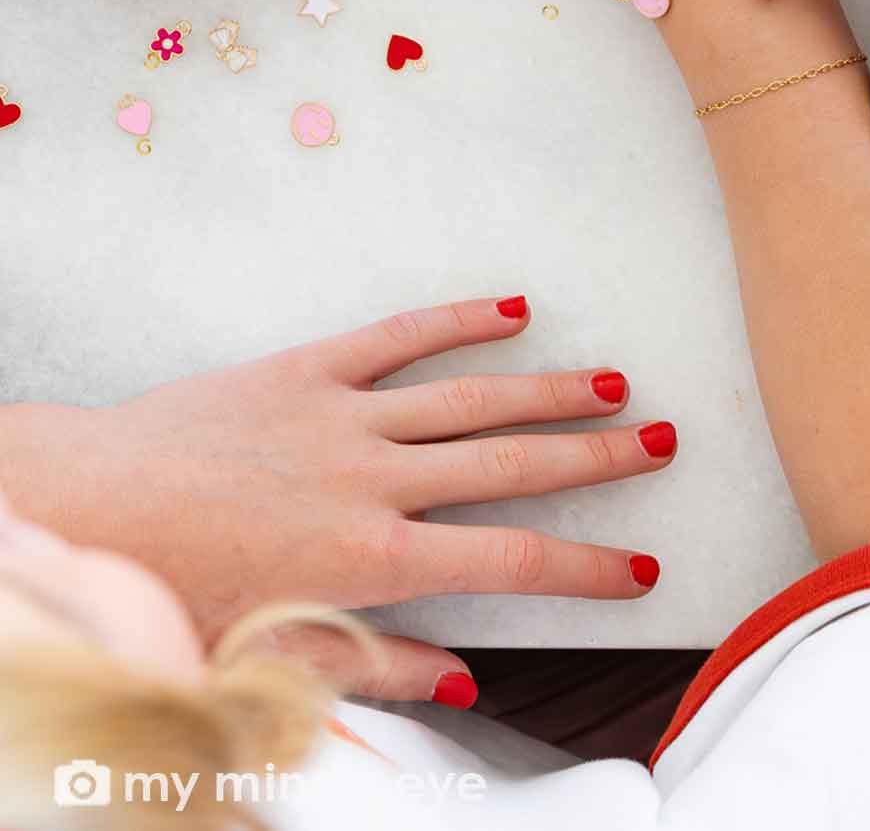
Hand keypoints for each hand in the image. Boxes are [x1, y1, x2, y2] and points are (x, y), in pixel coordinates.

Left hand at [1, 296, 674, 701]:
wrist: (87, 508)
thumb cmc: (171, 595)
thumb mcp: (271, 662)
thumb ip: (376, 668)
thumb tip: (466, 683)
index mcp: (369, 561)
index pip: (507, 562)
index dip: (583, 568)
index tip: (639, 567)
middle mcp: (373, 481)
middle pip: (511, 465)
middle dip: (595, 457)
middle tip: (659, 443)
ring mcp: (343, 416)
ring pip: (471, 397)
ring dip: (548, 390)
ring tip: (611, 384)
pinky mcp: (307, 369)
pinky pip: (397, 336)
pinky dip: (458, 320)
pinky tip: (512, 309)